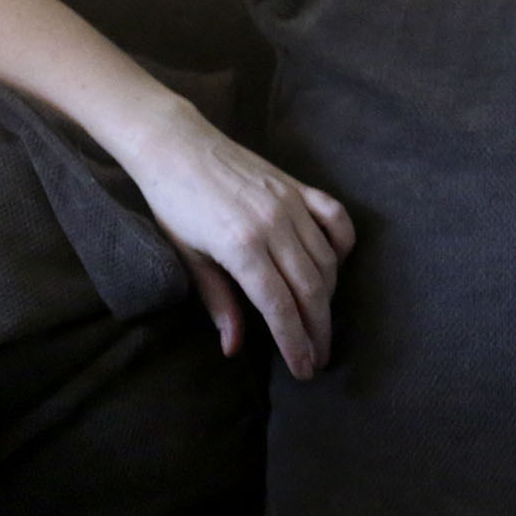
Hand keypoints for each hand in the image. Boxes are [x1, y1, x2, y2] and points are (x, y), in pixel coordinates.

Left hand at [128, 107, 354, 379]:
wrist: (175, 145)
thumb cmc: (173, 204)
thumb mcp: (188, 257)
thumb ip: (217, 301)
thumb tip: (233, 348)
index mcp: (241, 247)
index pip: (280, 307)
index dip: (295, 343)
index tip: (305, 370)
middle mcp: (273, 225)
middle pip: (310, 290)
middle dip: (318, 330)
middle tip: (320, 358)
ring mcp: (289, 202)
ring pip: (326, 260)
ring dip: (328, 297)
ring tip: (322, 324)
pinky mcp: (297, 186)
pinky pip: (335, 218)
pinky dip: (342, 244)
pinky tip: (336, 266)